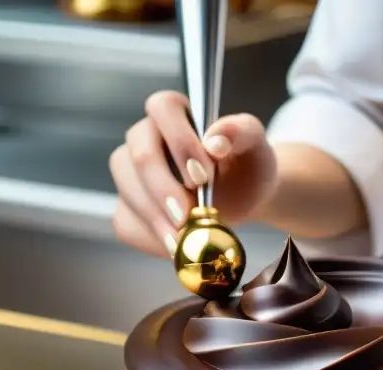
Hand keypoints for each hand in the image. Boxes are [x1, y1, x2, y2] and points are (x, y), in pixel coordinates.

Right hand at [109, 91, 277, 257]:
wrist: (246, 197)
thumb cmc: (246, 164)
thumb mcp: (255, 145)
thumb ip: (240, 132)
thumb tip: (215, 141)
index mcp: (173, 112)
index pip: (161, 108)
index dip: (179, 141)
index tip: (202, 176)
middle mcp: (145, 138)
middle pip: (138, 155)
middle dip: (161, 188)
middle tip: (185, 216)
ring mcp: (132, 175)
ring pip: (128, 191)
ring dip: (154, 219)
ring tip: (181, 241)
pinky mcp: (130, 208)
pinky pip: (127, 223)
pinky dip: (150, 239)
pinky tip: (175, 248)